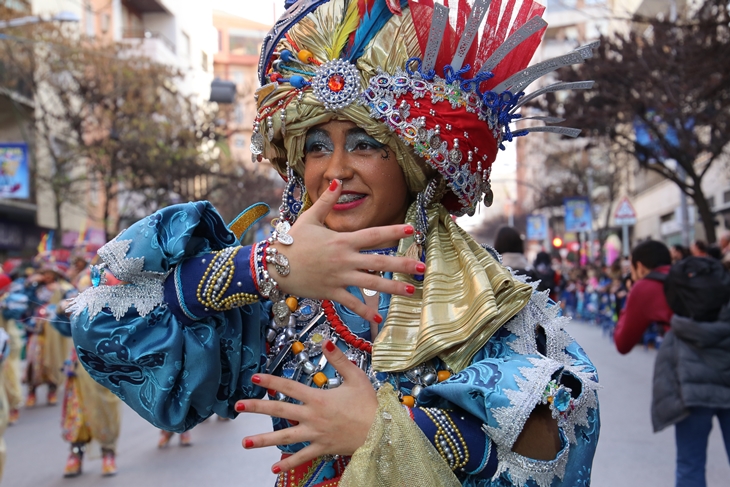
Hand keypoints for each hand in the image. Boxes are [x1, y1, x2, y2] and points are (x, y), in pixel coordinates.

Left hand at [236, 340, 377, 474]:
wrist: (381, 432)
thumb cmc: (370, 404)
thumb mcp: (356, 377)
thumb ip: (339, 359)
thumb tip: (326, 341)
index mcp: (318, 398)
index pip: (289, 387)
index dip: (271, 381)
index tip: (255, 378)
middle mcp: (312, 417)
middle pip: (279, 411)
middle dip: (257, 408)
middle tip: (237, 407)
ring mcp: (315, 434)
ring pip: (285, 438)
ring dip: (263, 440)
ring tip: (244, 442)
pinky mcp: (322, 448)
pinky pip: (301, 457)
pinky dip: (287, 462)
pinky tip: (273, 467)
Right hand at [272, 179, 423, 323]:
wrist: (273, 265)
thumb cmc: (291, 241)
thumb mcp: (309, 218)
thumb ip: (326, 201)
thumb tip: (336, 181)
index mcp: (342, 240)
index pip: (373, 235)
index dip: (393, 232)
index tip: (412, 231)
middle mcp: (344, 259)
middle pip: (380, 261)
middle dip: (403, 264)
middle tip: (423, 267)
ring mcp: (339, 277)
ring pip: (371, 284)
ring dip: (393, 288)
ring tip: (412, 291)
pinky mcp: (331, 292)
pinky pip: (352, 303)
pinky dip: (365, 312)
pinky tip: (378, 319)